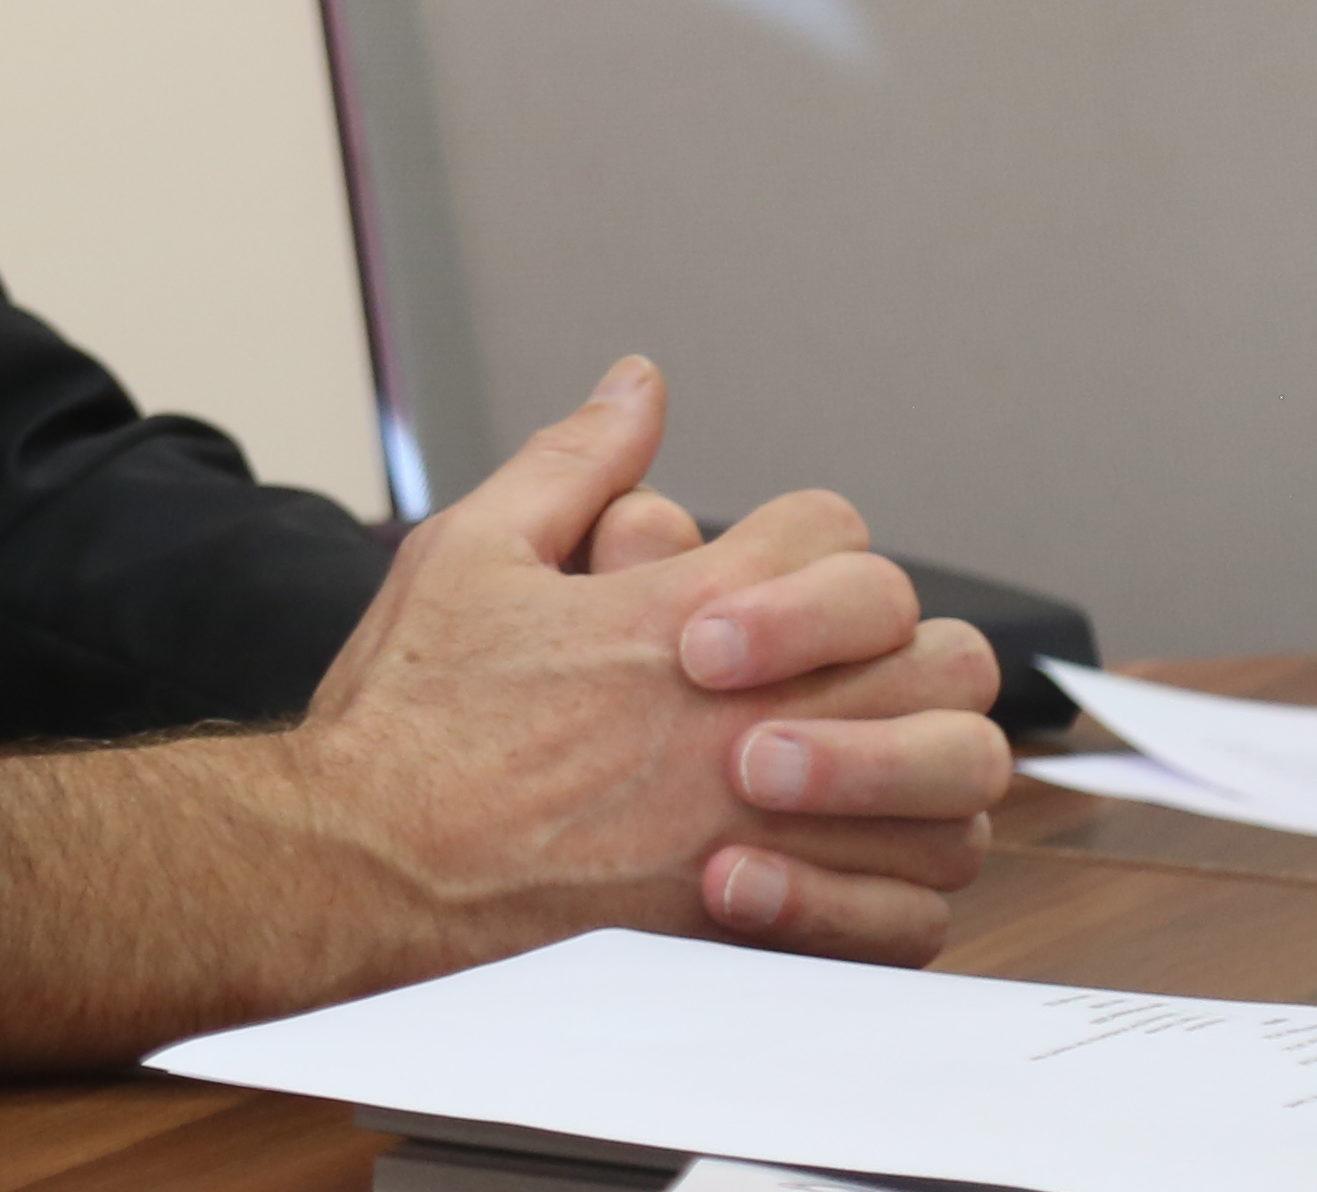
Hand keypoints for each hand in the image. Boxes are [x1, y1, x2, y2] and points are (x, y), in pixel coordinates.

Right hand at [0, 356, 1007, 1063]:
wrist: (365, 872)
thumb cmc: (408, 719)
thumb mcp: (469, 551)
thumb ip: (571, 461)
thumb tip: (639, 383)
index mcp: (686, 614)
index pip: (837, 538)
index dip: (811, 546)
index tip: (767, 578)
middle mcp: (747, 718)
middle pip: (935, 655)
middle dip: (902, 648)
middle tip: (846, 668)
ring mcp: (766, 828)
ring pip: (951, 787)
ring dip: (918, 765)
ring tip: (858, 764)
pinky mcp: (764, 932)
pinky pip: (908, 910)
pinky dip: (898, 883)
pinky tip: (842, 860)